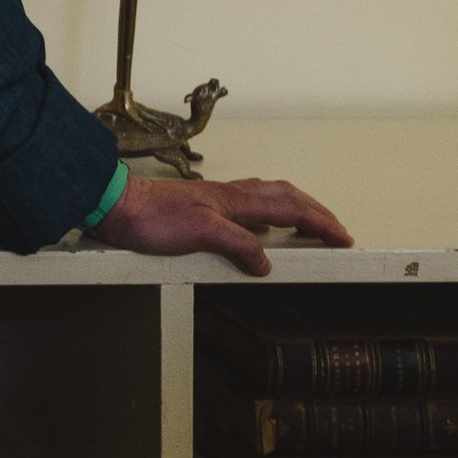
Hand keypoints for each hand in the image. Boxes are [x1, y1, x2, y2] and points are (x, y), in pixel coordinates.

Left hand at [90, 173, 351, 276]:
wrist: (114, 205)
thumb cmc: (150, 216)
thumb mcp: (201, 233)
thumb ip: (238, 245)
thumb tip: (267, 261)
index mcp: (235, 200)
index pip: (291, 208)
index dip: (320, 222)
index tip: (344, 237)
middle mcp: (228, 196)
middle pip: (285, 197)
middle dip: (315, 212)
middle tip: (336, 231)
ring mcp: (215, 200)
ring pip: (266, 198)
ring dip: (295, 209)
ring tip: (311, 225)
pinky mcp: (200, 210)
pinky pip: (247, 207)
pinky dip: (267, 214)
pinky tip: (261, 227)